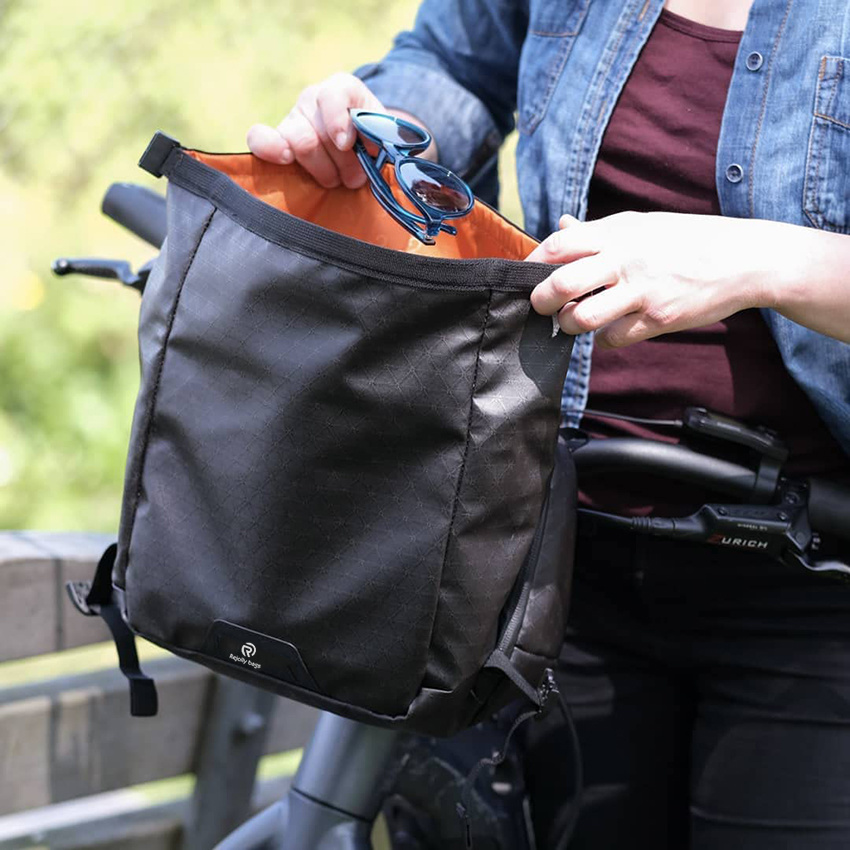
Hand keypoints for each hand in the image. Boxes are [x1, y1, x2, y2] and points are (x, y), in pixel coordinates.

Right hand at [247, 73, 385, 189]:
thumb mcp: (385, 136)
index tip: (346, 144)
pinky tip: (285, 159)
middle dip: (341, 163)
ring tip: (336, 179)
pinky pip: (259, 138)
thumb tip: (370, 145)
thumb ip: (378, 136)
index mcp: (342, 89)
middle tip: (356, 176)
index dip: (338, 122)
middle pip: (319, 133)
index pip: (332, 96)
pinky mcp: (276, 139)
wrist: (359, 154)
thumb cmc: (373, 145)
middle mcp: (313, 98)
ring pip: (298, 143)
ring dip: (322, 170)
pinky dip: (269, 149)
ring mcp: (293, 118)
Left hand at [525, 211, 777, 347]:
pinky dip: (603, 338)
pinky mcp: (657, 318)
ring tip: (573, 321)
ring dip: (568, 325)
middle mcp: (625, 259)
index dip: (534, 264)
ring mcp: (641, 291)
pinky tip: (610, 329)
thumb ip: (596, 230)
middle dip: (541, 300)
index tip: (528, 276)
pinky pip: (612, 338)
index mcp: (616, 232)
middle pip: (561, 284)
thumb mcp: (640, 225)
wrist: (744, 258)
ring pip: (581, 318)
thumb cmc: (685, 240)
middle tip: (540, 306)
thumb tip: (560, 224)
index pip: (557, 245)